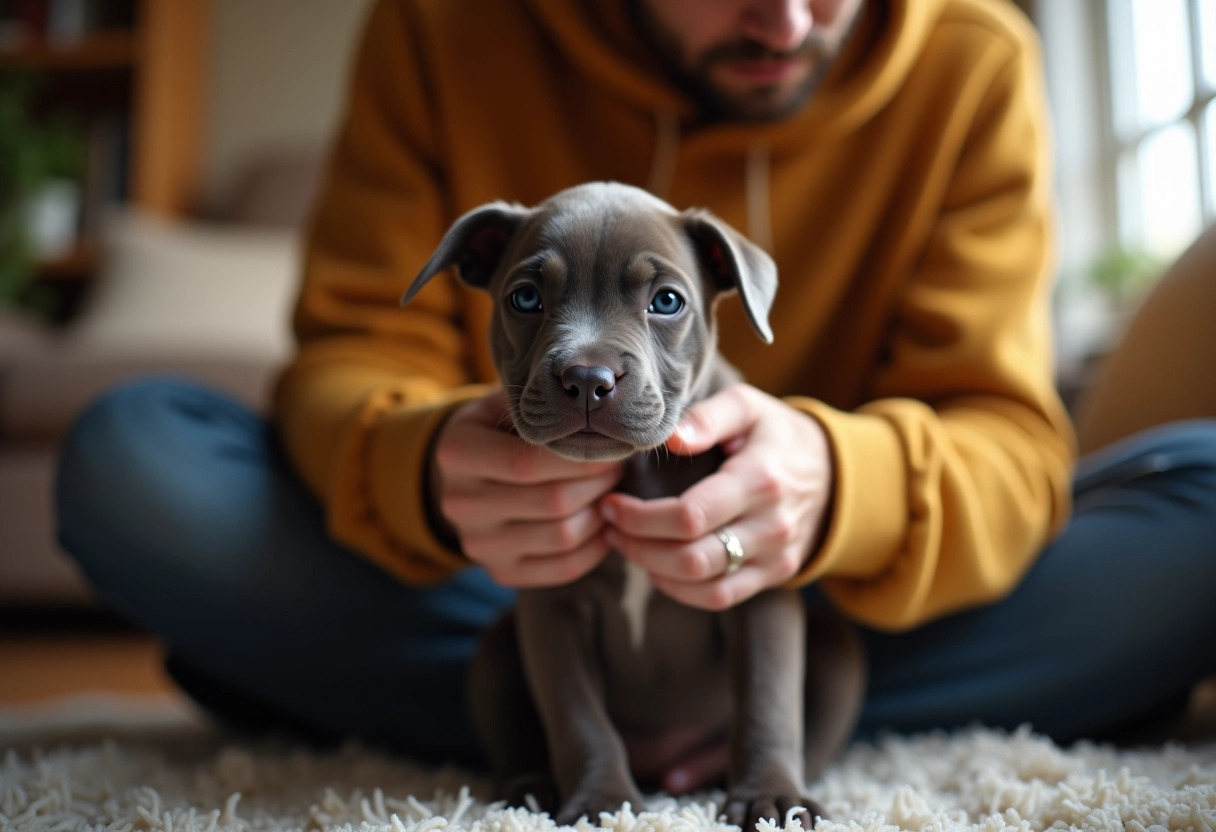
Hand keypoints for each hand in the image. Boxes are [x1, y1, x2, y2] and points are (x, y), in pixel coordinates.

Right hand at [429, 387, 621, 586]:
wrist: (468, 474)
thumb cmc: (499, 428)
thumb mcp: (506, 402)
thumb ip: (539, 400)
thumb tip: (593, 392)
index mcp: (458, 452)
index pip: (528, 463)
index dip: (581, 459)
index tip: (613, 448)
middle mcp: (460, 503)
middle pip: (552, 502)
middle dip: (598, 484)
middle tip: (619, 468)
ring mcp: (479, 543)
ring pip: (562, 537)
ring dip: (601, 514)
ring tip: (612, 492)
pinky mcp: (500, 571)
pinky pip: (562, 569)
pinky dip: (595, 548)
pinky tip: (604, 524)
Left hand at [599, 384, 832, 609]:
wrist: (835, 474)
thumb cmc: (777, 436)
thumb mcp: (748, 407)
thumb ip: (707, 417)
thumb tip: (672, 440)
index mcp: (760, 480)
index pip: (689, 515)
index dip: (639, 516)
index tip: (611, 502)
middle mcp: (771, 526)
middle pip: (690, 558)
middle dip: (638, 545)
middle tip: (610, 523)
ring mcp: (775, 557)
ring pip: (703, 586)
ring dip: (652, 569)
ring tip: (625, 543)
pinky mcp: (774, 576)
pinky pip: (720, 598)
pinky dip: (680, 590)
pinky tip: (656, 566)